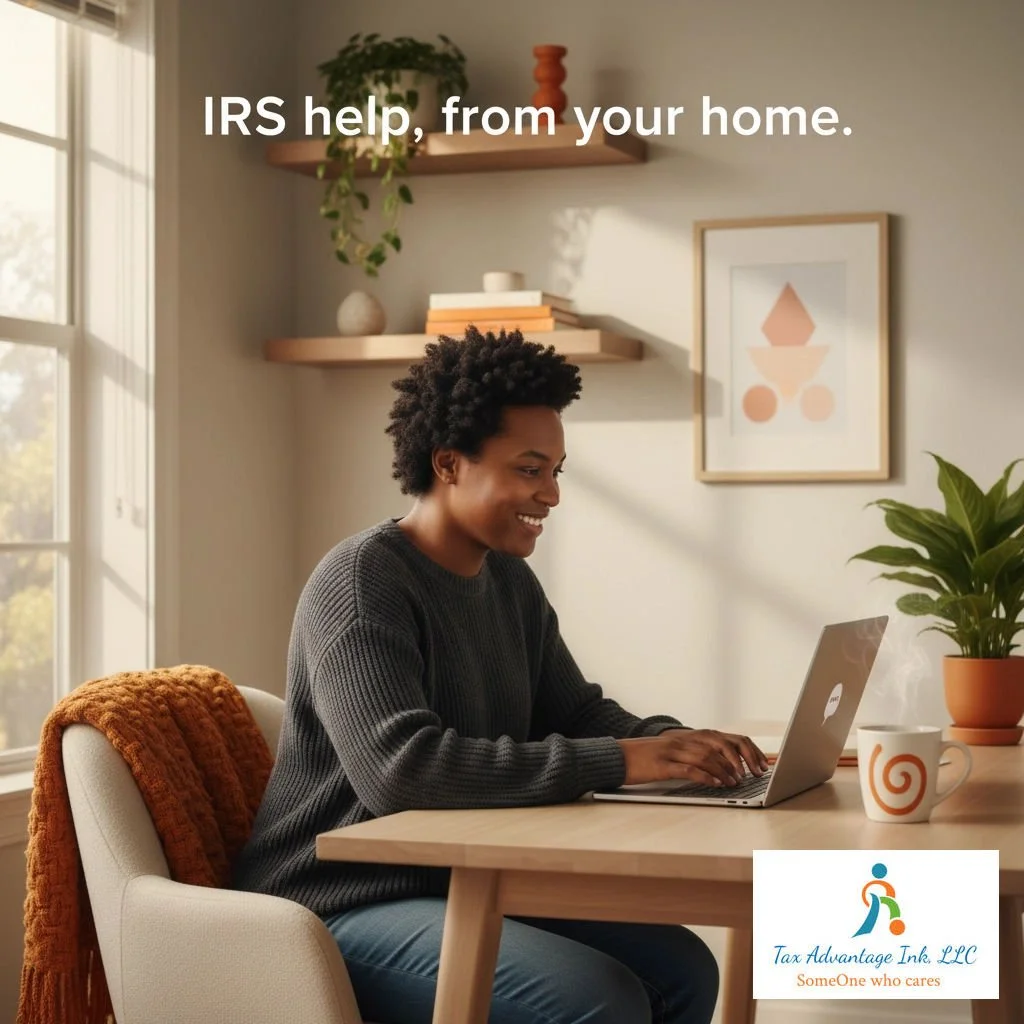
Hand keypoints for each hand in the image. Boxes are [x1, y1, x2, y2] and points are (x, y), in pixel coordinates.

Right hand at [616, 729, 769, 787]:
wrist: (618, 756)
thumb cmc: (647, 758)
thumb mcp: (675, 753)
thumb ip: (696, 756)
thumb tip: (724, 771)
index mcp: (689, 736)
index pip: (727, 737)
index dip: (748, 749)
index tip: (761, 764)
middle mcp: (684, 739)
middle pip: (722, 744)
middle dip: (743, 759)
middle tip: (754, 774)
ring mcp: (673, 751)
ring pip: (707, 756)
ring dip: (726, 770)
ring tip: (737, 782)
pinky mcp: (662, 765)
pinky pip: (688, 769)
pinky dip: (706, 777)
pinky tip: (716, 784)